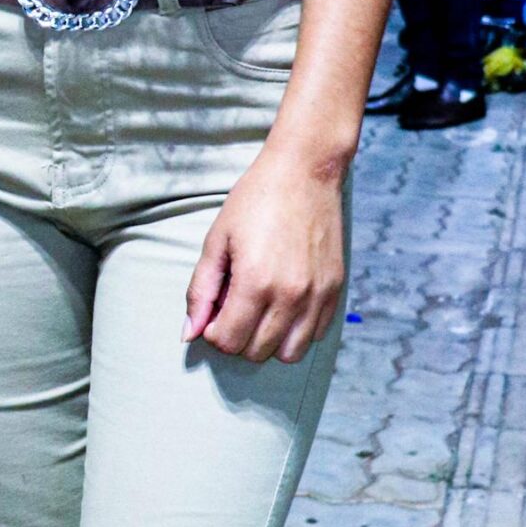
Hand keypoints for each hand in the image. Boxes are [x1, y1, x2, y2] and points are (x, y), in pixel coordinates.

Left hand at [185, 145, 346, 365]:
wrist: (305, 172)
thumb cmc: (255, 200)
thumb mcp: (217, 240)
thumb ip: (201, 290)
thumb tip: (190, 333)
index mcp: (255, 282)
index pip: (228, 341)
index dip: (214, 333)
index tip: (214, 314)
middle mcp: (290, 296)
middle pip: (256, 352)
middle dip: (238, 338)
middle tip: (234, 309)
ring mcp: (317, 295)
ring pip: (289, 354)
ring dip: (268, 342)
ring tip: (260, 313)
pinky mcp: (335, 290)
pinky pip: (315, 335)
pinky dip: (296, 331)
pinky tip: (284, 306)